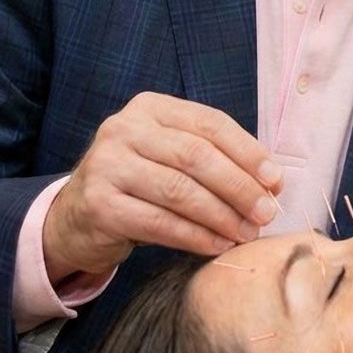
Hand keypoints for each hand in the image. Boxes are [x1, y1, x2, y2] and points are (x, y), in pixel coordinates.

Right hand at [42, 92, 283, 279]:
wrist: (77, 217)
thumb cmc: (139, 184)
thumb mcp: (171, 158)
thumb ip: (215, 160)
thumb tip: (271, 182)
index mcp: (150, 107)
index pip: (209, 123)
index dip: (248, 152)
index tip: (275, 181)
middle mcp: (124, 129)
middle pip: (196, 156)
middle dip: (239, 187)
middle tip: (266, 213)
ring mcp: (107, 165)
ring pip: (179, 190)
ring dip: (221, 215)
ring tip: (246, 233)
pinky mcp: (99, 204)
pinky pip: (159, 222)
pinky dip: (195, 236)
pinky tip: (217, 245)